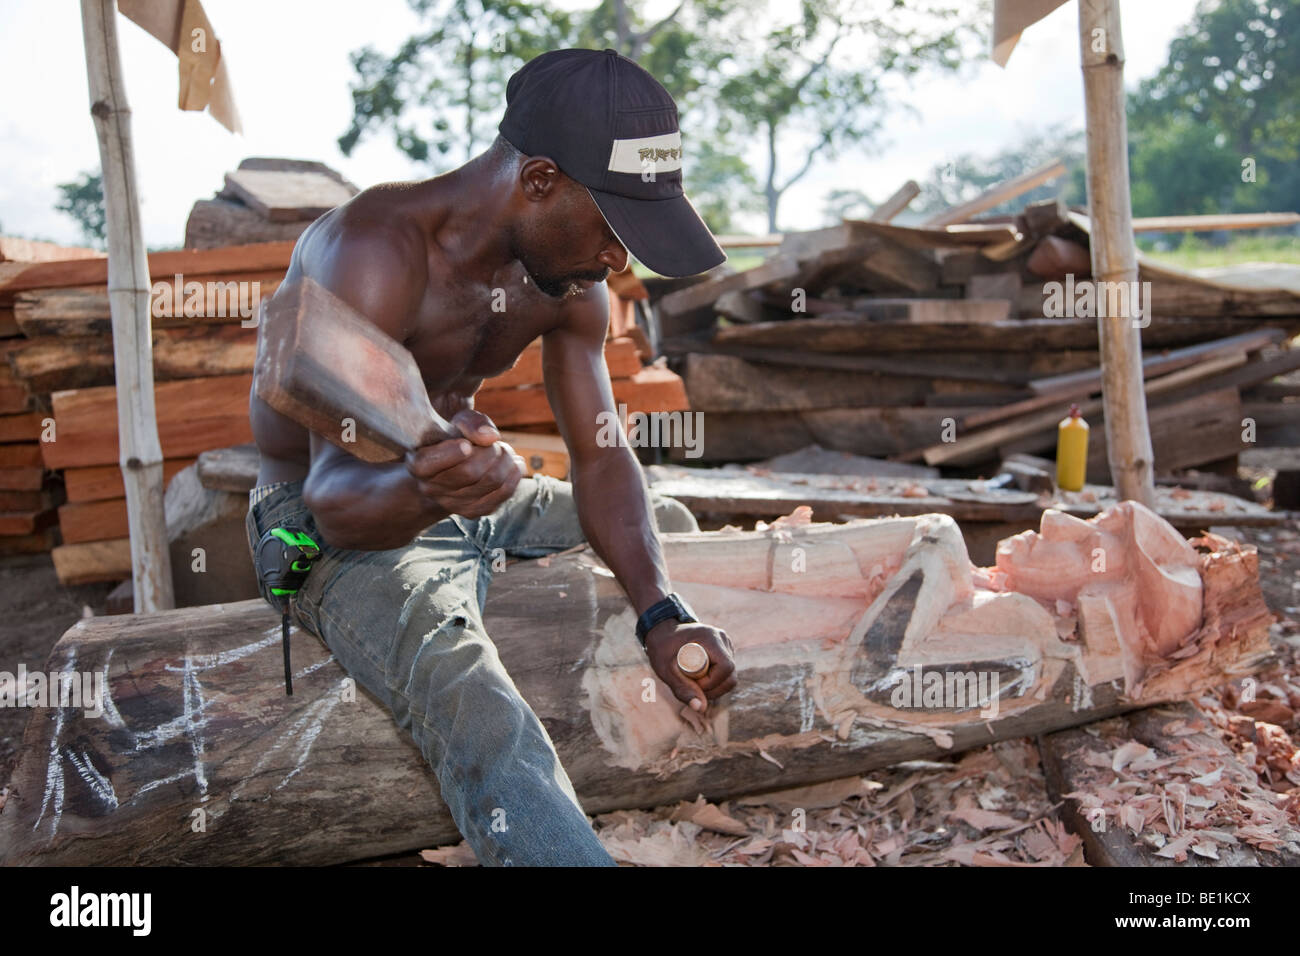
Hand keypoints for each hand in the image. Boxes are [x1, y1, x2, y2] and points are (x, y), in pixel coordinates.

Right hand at [405, 409, 525, 517]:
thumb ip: (471, 422)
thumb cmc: (455, 439)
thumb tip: (490, 437)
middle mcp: (431, 488)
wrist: (456, 466)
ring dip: (506, 461)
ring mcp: (453, 503)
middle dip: (491, 451)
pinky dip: (514, 475)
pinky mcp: (474, 511)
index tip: (466, 444)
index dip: (451, 453)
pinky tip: (514, 464)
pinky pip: (503, 494)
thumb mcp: (457, 422)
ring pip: (491, 481)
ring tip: (504, 451)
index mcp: (419, 463)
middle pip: (470, 471)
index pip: (431, 462)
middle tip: (495, 444)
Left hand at [644, 620, 736, 714]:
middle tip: (691, 687)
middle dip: (712, 689)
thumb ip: (682, 689)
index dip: (711, 683)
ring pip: (729, 678)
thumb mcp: (666, 669)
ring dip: (712, 687)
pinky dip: (713, 683)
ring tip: (692, 681)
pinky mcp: (725, 652)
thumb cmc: (662, 647)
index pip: (726, 668)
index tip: (692, 683)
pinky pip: (726, 676)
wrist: (662, 632)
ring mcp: (726, 646)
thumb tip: (701, 709)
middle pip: (731, 676)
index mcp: (711, 637)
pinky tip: (698, 678)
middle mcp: (723, 639)